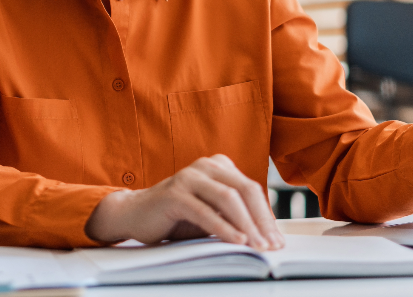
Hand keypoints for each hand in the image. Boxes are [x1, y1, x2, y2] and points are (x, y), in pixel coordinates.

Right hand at [84, 154, 284, 250]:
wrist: (134, 214)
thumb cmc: (176, 216)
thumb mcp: (210, 213)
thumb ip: (233, 215)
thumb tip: (266, 235)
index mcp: (218, 166)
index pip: (251, 190)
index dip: (267, 216)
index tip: (277, 240)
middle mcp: (205, 166)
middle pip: (245, 190)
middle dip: (261, 220)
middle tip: (271, 244)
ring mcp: (189, 177)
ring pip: (228, 199)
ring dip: (246, 225)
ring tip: (257, 245)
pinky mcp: (174, 193)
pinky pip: (205, 211)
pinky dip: (223, 228)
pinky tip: (236, 240)